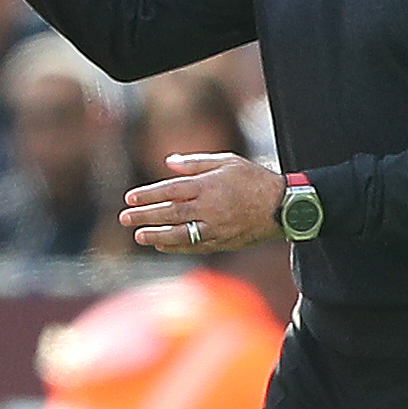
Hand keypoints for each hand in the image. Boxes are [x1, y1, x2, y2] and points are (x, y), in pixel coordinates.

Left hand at [120, 153, 286, 252]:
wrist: (282, 206)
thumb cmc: (253, 179)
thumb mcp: (226, 161)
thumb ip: (196, 163)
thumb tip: (170, 163)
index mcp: (208, 185)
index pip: (171, 190)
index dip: (149, 194)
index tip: (130, 198)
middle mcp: (210, 208)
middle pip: (171, 213)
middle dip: (145, 216)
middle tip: (124, 218)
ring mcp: (216, 227)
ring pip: (181, 233)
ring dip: (157, 236)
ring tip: (139, 236)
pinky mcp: (223, 241)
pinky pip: (195, 246)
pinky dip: (177, 246)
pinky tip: (162, 245)